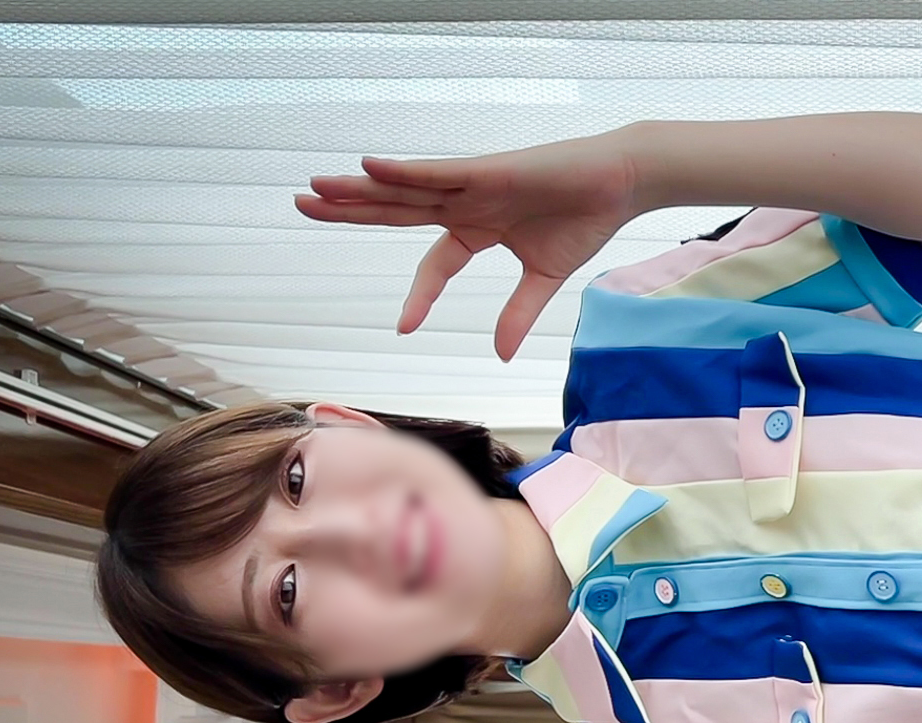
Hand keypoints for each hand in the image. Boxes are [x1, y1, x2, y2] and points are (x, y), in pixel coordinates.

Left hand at [295, 134, 640, 359]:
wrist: (620, 185)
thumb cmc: (585, 220)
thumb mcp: (545, 278)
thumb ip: (518, 313)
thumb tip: (501, 355)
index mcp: (478, 230)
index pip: (436, 265)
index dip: (420, 295)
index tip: (403, 328)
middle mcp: (466, 203)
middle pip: (397, 210)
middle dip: (351, 210)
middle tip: (302, 206)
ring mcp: (473, 184)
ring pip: (405, 189)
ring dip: (360, 189)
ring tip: (315, 188)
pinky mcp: (488, 169)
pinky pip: (437, 172)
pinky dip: (403, 171)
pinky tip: (367, 167)